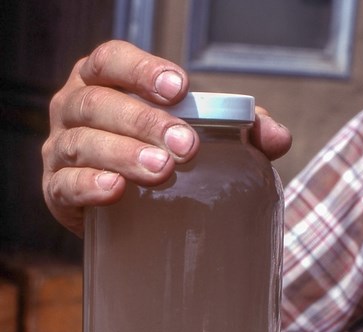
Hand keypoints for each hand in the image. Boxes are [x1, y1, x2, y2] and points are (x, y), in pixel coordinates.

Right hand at [42, 40, 290, 236]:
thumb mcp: (193, 136)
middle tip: (184, 147)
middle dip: (142, 122)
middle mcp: (74, 108)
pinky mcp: (55, 189)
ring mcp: (60, 149)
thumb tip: (278, 139)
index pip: (112, 60)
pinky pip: (65, 184)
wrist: (121, 210)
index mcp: (104, 83)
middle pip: (99, 103)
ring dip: (122, 154)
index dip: (141, 69)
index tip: (179, 88)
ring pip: (83, 143)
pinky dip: (88, 186)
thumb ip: (237, 130)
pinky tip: (115, 191)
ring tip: (161, 171)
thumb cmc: (156, 158)